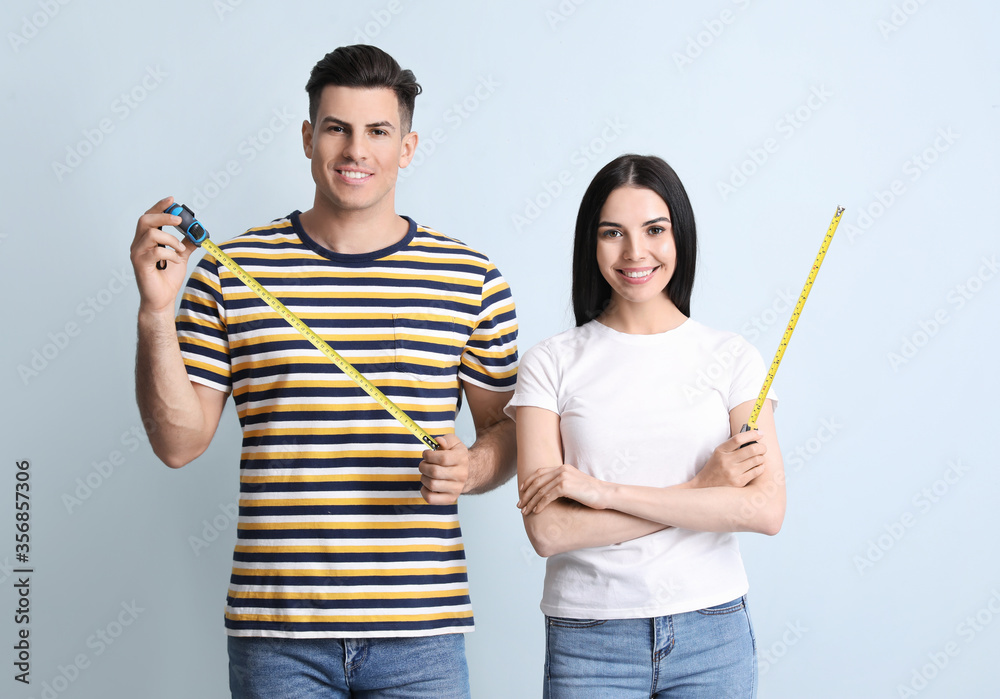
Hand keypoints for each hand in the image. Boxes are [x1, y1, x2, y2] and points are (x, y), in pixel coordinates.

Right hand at [129, 196, 197, 314]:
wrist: (162, 300)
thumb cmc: (167, 279)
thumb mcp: (180, 257)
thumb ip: (186, 243)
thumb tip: (198, 232)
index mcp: (146, 240)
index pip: (149, 217)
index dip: (159, 206)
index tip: (172, 200)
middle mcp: (138, 244)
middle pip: (145, 220)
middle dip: (164, 216)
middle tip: (180, 220)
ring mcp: (137, 254)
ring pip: (151, 234)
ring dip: (171, 240)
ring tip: (180, 250)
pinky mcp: (140, 264)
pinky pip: (156, 251)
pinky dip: (170, 253)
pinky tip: (176, 261)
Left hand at [418, 434, 469, 504]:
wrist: (468, 473)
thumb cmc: (456, 456)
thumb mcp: (454, 443)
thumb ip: (446, 439)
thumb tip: (439, 441)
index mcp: (461, 459)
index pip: (443, 458)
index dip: (429, 455)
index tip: (426, 454)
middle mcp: (461, 475)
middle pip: (435, 472)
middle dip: (423, 466)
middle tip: (424, 464)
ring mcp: (456, 488)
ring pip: (432, 485)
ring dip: (423, 477)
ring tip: (426, 473)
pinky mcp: (450, 499)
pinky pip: (431, 498)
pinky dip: (424, 491)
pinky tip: (427, 485)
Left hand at [518, 464, 608, 514]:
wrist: (606, 494)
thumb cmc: (592, 493)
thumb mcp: (575, 485)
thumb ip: (562, 484)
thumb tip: (549, 494)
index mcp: (563, 468)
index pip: (539, 473)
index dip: (528, 482)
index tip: (521, 491)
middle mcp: (561, 470)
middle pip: (537, 481)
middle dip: (526, 494)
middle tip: (519, 505)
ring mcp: (563, 477)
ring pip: (540, 490)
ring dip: (530, 502)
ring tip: (525, 511)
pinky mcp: (565, 486)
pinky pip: (547, 496)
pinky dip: (540, 504)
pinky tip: (536, 511)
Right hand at [691, 430, 766, 487]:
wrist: (705, 485)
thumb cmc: (716, 465)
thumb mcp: (720, 452)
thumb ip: (733, 445)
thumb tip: (754, 436)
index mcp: (721, 451)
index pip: (738, 439)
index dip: (752, 434)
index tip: (760, 433)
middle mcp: (726, 461)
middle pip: (752, 449)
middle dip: (762, 447)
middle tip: (763, 448)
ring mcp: (733, 473)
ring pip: (757, 460)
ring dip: (761, 457)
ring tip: (760, 457)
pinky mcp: (739, 482)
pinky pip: (757, 471)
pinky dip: (761, 467)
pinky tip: (758, 466)